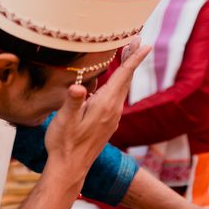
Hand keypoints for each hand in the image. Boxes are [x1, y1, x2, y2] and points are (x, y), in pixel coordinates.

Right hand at [44, 45, 151, 175]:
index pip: (123, 76)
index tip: (144, 43)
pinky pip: (116, 97)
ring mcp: (112, 118)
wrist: (70, 168)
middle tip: (136, 40)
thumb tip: (78, 86)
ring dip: (125, 71)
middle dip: (131, 58)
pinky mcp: (107, 123)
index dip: (134, 58)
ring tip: (126, 55)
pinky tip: (111, 82)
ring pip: (121, 88)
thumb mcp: (64, 120)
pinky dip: (118, 83)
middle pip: (125, 79)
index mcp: (105, 105)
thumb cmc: (64, 143)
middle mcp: (113, 110)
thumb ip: (73, 102)